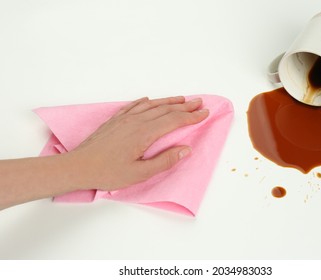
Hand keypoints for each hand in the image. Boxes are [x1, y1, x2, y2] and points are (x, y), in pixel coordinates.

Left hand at [66, 96, 208, 190]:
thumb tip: (185, 149)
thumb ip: (164, 161)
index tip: (204, 113)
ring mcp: (124, 118)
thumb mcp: (139, 173)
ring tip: (182, 98)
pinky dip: (146, 101)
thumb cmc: (108, 172)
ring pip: (152, 105)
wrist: (78, 166)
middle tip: (199, 102)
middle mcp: (136, 121)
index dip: (191, 116)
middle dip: (185, 105)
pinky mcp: (115, 120)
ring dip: (168, 101)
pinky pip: (134, 105)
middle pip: (166, 109)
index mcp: (144, 134)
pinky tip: (149, 99)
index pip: (174, 121)